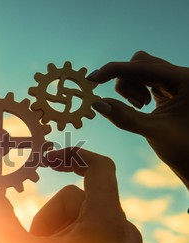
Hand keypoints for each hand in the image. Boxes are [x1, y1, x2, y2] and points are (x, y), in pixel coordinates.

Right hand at [0, 148, 142, 242]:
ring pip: (82, 219)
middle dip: (48, 217)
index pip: (98, 168)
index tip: (46, 158)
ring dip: (57, 233)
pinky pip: (93, 237)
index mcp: (105, 221)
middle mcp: (122, 230)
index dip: (71, 156)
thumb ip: (0, 224)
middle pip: (76, 199)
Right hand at [88, 51, 188, 188]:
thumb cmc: (183, 149)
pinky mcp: (169, 89)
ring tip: (139, 108)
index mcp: (185, 80)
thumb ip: (124, 116)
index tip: (92, 78)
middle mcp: (181, 76)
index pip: (143, 66)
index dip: (114, 70)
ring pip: (141, 71)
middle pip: (141, 63)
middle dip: (127, 82)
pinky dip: (135, 91)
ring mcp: (175, 82)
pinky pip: (145, 80)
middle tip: (132, 105)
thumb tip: (96, 103)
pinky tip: (140, 106)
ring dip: (130, 88)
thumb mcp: (152, 131)